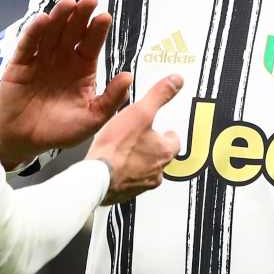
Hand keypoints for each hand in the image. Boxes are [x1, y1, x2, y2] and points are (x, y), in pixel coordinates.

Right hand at [0, 0, 132, 168]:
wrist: (26, 142)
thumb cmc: (61, 130)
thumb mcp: (92, 118)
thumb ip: (111, 99)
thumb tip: (129, 76)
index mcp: (82, 68)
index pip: (91, 44)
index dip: (97, 30)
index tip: (104, 17)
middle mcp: (62, 59)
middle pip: (72, 32)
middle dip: (80, 16)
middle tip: (89, 1)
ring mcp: (41, 59)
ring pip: (51, 33)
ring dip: (59, 17)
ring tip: (68, 4)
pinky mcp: (20, 64)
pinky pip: (28, 45)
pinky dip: (34, 32)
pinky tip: (42, 20)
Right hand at [87, 73, 183, 204]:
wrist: (97, 177)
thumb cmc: (117, 147)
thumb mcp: (140, 111)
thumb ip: (159, 95)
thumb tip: (176, 81)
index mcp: (165, 151)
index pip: (175, 141)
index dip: (168, 133)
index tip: (164, 129)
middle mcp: (157, 171)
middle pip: (161, 157)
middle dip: (153, 148)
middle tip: (142, 138)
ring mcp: (142, 184)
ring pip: (146, 171)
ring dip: (139, 162)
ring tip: (126, 151)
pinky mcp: (125, 192)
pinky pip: (130, 182)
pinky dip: (125, 174)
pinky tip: (114, 166)